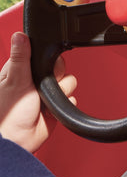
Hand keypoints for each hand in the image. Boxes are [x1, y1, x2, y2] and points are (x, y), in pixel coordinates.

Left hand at [0, 32, 76, 152]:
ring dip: (61, 92)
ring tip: (45, 101)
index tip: (45, 68)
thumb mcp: (14, 80)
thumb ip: (21, 57)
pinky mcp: (56, 106)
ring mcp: (48, 94)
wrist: (16, 141)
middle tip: (43, 86)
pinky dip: (64, 104)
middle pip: (62, 67)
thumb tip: (20, 35)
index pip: (47, 55)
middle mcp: (38, 80)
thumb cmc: (6, 113)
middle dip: (57, 77)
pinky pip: (71, 98)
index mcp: (24, 70)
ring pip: (69, 82)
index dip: (50, 60)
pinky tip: (51, 109)